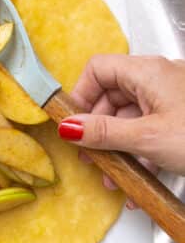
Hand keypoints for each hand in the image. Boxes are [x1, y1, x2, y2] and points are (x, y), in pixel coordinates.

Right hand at [58, 55, 184, 175]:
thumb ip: (104, 132)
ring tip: (112, 172)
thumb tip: (70, 126)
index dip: (81, 94)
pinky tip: (137, 173)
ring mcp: (172, 97)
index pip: (98, 69)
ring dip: (117, 144)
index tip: (73, 122)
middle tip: (88, 153)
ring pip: (130, 115)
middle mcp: (160, 78)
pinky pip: (148, 127)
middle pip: (111, 95)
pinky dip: (138, 148)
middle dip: (97, 128)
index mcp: (149, 71)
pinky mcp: (181, 117)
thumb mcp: (147, 138)